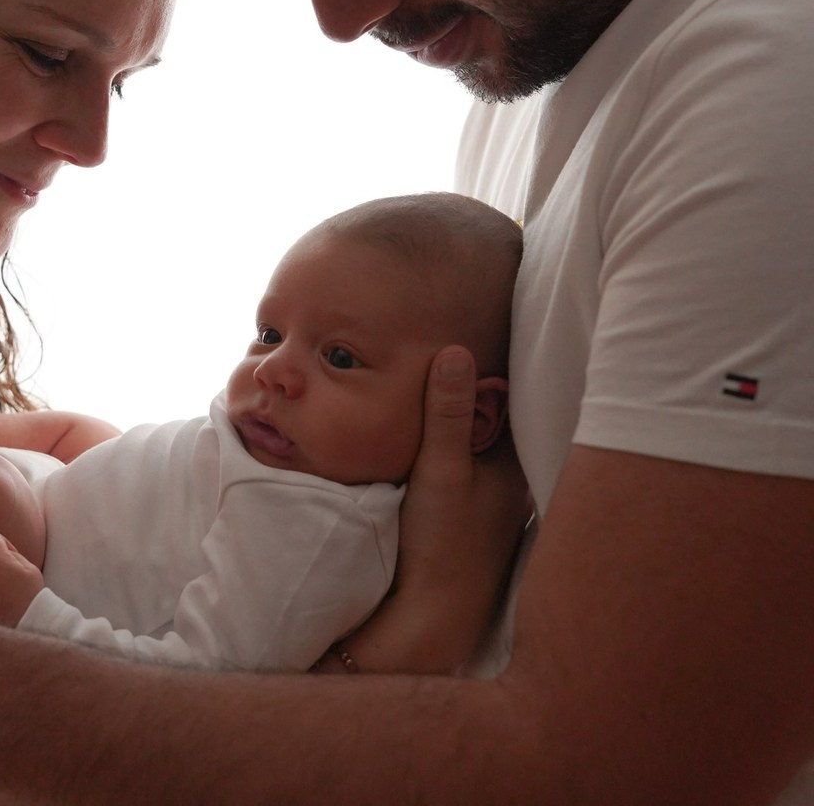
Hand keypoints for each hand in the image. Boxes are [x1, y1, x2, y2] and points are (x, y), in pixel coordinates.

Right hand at [315, 346, 530, 675]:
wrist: (431, 618)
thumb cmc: (442, 543)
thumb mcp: (439, 469)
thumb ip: (445, 412)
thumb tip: (456, 349)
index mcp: (515, 466)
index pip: (510, 401)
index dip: (491, 367)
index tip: (474, 327)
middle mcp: (513, 484)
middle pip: (495, 422)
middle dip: (477, 390)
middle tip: (450, 344)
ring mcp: (493, 505)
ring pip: (481, 446)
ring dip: (465, 420)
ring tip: (437, 381)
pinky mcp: (472, 522)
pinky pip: (468, 469)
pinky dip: (456, 448)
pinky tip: (433, 440)